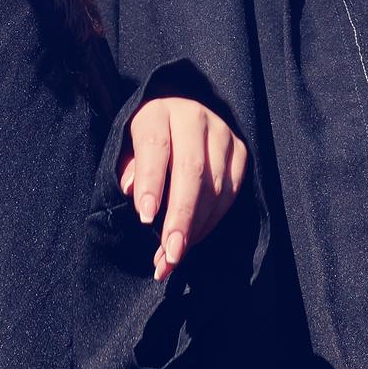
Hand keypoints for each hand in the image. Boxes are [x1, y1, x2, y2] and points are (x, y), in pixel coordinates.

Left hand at [119, 94, 250, 277]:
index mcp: (158, 111)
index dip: (151, 182)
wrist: (179, 119)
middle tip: (170, 254)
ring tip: (175, 257)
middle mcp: (193, 117)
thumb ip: (128, 168)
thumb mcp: (128, 148)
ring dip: (196, 228)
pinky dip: (212, 221)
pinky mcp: (240, 150)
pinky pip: (231, 192)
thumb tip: (130, 190)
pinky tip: (194, 239)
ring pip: (215, 186)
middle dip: (180, 217)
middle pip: (191, 170)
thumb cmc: (147, 142)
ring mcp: (222, 133)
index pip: (155, 145)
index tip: (146, 218)